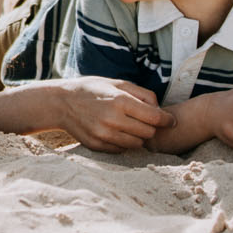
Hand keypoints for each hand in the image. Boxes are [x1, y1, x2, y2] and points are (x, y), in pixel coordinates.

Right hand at [46, 78, 171, 150]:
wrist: (61, 103)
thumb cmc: (92, 90)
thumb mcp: (117, 83)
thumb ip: (142, 94)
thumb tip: (161, 110)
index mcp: (120, 101)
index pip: (155, 117)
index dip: (167, 120)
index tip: (170, 121)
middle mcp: (113, 120)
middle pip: (148, 133)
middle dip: (151, 127)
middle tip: (144, 120)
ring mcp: (104, 135)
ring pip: (137, 144)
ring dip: (138, 136)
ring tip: (129, 125)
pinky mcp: (98, 146)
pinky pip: (122, 150)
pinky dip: (124, 142)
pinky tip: (116, 132)